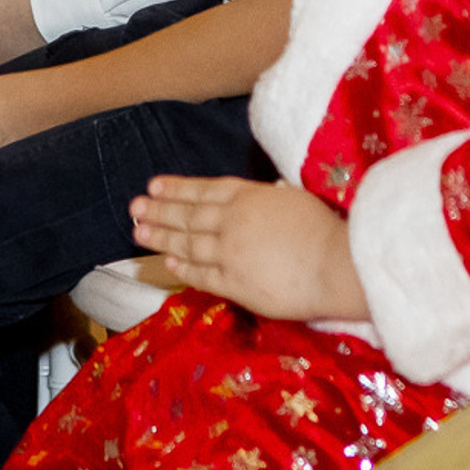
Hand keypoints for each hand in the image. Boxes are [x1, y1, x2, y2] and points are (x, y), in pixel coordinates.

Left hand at [129, 176, 365, 321]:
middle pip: (189, 216)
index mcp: (250, 196)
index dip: (178, 188)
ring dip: (162, 237)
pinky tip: (168, 264)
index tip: (155, 186)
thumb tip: (256, 198)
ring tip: (140, 233)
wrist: (335, 264)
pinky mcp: (235, 283)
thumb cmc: (325, 228)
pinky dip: (183, 268)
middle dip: (160, 211)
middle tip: (134, 208)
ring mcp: (230, 253)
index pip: (205, 190)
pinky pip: (202, 275)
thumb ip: (267, 199)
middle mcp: (233, 222)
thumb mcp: (293, 199)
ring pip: (188, 243)